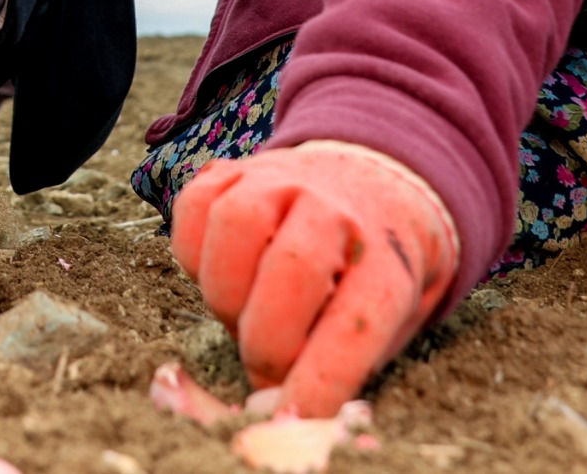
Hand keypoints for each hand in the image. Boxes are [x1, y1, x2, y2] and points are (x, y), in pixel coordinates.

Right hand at [170, 141, 458, 418]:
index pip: (356, 322)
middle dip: (267, 344)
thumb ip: (348, 362)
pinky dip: (194, 256)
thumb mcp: (392, 321)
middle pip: (292, 269)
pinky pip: (194, 208)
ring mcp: (281, 180)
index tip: (295, 416)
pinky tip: (222, 275)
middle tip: (267, 375)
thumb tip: (291, 412)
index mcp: (385, 256)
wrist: (375, 186)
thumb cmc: (375, 273)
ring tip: (244, 319)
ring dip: (226, 296)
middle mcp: (335, 208)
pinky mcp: (234, 170)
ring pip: (234, 226)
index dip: (320, 379)